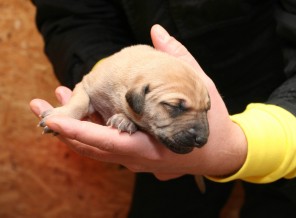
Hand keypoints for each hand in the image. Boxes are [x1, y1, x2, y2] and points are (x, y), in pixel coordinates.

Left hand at [30, 25, 246, 179]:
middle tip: (38, 105)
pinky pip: (104, 146)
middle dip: (63, 127)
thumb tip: (158, 31)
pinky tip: (79, 113)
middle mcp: (139, 158)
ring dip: (72, 128)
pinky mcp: (134, 155)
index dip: (78, 130)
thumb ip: (178, 58)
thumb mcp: (199, 88)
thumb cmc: (212, 124)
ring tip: (55, 102)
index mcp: (154, 146)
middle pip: (91, 147)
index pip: (108, 141)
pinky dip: (87, 131)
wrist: (219, 153)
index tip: (53, 119)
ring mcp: (135, 159)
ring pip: (94, 148)